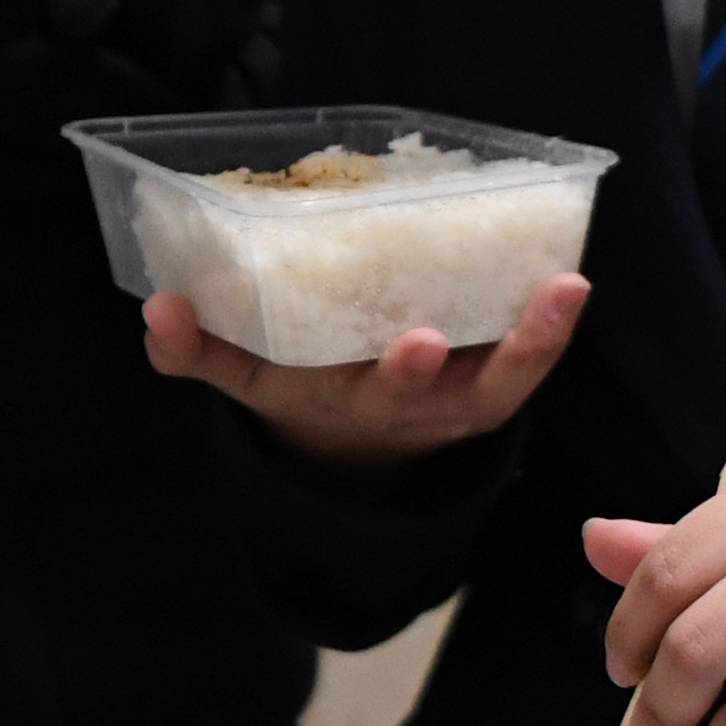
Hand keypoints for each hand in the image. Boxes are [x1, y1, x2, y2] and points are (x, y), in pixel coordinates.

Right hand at [140, 273, 589, 460]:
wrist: (362, 446)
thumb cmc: (304, 387)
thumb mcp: (249, 379)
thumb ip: (196, 350)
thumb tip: (158, 309)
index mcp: (350, 403)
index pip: (368, 392)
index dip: (390, 372)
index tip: (410, 342)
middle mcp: (413, 410)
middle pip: (432, 397)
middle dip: (435, 369)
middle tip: (435, 336)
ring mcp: (459, 403)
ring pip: (505, 384)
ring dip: (536, 341)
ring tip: (566, 288)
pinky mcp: (493, 387)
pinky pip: (528, 365)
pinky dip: (549, 332)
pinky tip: (567, 279)